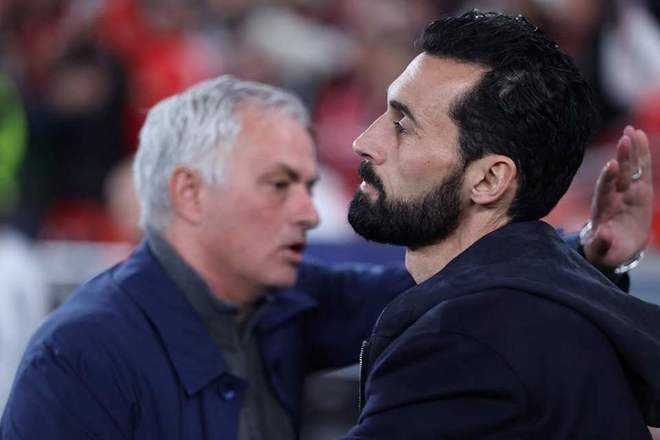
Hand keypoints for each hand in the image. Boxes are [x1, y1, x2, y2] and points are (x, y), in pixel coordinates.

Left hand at [582, 126, 653, 268]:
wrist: (615, 247)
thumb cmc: (607, 250)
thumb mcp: (603, 251)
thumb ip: (603, 243)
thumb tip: (605, 234)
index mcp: (604, 209)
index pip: (604, 190)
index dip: (608, 178)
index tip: (612, 166)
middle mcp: (613, 196)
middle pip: (617, 174)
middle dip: (621, 158)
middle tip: (623, 139)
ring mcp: (626, 191)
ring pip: (629, 168)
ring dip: (630, 151)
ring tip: (631, 131)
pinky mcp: (640, 190)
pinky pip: (641, 169)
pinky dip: (642, 154)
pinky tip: (640, 135)